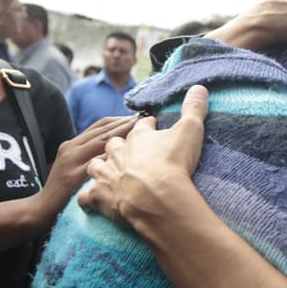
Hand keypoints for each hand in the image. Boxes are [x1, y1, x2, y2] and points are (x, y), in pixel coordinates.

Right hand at [31, 114, 137, 228]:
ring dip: (123, 134)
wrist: (42, 209)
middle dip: (126, 123)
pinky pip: (98, 162)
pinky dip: (114, 156)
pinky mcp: (74, 176)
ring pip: (102, 142)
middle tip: (146, 119)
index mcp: (72, 144)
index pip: (100, 125)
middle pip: (103, 130)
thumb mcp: (75, 166)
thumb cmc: (64, 190)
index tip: (139, 117)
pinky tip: (130, 154)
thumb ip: (91, 156)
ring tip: (142, 132)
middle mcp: (71, 148)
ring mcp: (71, 161)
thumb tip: (117, 148)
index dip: (120, 119)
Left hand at [78, 85, 209, 227]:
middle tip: (126, 149)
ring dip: (99, 166)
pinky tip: (89, 200)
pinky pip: (87, 196)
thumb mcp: (190, 131)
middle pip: (113, 143)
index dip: (147, 125)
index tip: (151, 124)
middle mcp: (118, 152)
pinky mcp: (100, 196)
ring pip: (96, 166)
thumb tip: (199, 87)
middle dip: (117, 144)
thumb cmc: (172, 162)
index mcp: (138, 136)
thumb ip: (193, 110)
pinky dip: (88, 198)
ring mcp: (106, 174)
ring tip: (106, 170)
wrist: (155, 196)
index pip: (141, 126)